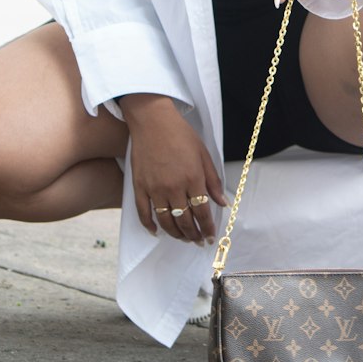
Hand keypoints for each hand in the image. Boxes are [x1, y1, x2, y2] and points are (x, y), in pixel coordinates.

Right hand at [120, 94, 226, 244]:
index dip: (207, 228)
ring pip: (166, 221)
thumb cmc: (181, 134)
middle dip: (194, 235)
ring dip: (176, 234)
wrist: (153, 121)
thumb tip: (222, 203)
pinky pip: (143, 213)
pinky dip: (150, 226)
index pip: (202, 212)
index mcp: (193, 178)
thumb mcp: (203, 154)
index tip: (210, 237)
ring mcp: (155, 188)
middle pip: (185, 220)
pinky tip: (157, 232)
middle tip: (198, 241)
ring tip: (184, 238)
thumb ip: (213, 181)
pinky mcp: (139, 186)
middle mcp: (174, 187)